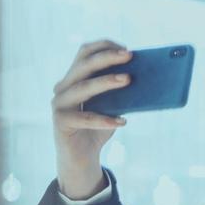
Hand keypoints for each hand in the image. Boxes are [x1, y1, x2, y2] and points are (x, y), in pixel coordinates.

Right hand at [52, 40, 132, 197]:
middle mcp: (63, 87)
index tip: (126, 48)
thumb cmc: (98, 128)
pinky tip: (122, 121)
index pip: (84, 53)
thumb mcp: (111, 106)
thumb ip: (120, 92)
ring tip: (128, 80)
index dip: (104, 47)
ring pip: (83, 88)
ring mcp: (59, 104)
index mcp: (73, 78)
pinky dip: (105, 119)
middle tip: (130, 56)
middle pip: (83, 65)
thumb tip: (145, 78)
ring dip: (107, 82)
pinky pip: (85, 118)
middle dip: (107, 58)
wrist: (81, 157)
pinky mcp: (61, 122)